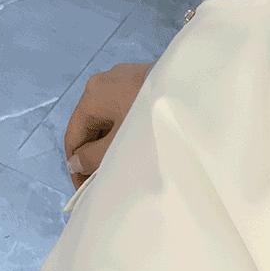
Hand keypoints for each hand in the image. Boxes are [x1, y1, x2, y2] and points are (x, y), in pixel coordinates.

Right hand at [64, 62, 153, 189]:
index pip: (73, 137)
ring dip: (108, 144)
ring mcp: (123, 80)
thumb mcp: (120, 144)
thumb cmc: (154, 118)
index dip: (75, 167)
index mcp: (92, 96)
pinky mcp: (142, 82)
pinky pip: (123, 110)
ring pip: (107, 119)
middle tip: (101, 184)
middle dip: (92, 156)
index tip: (83, 190)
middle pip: (89, 127)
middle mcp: (103, 83)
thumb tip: (75, 164)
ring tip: (117, 169)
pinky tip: (132, 148)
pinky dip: (122, 130)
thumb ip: (93, 157)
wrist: (196, 89)